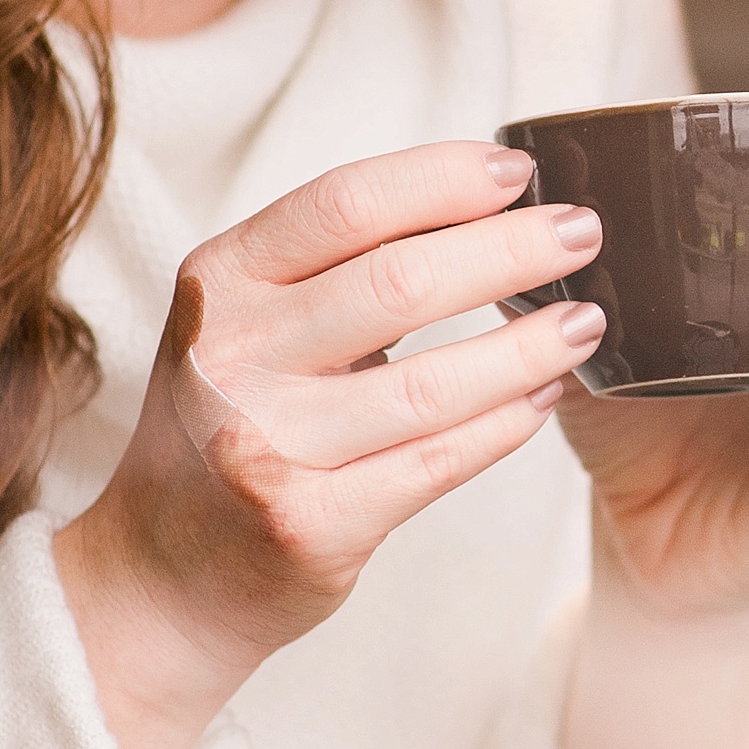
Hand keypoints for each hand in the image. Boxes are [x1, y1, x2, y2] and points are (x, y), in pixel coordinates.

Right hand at [54, 141, 606, 748]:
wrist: (162, 576)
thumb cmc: (232, 423)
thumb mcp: (250, 323)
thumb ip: (336, 266)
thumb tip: (485, 203)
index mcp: (219, 282)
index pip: (346, 202)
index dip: (444, 179)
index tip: (521, 172)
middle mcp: (231, 357)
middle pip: (400, 281)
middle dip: (511, 250)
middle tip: (582, 234)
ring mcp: (266, 447)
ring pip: (433, 382)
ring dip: (529, 346)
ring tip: (586, 323)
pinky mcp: (307, 526)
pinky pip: (436, 462)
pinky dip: (504, 424)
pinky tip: (543, 398)